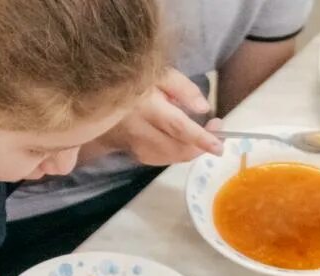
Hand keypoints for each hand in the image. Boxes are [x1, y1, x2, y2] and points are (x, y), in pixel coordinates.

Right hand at [102, 70, 223, 165]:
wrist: (99, 93)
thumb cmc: (135, 78)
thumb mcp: (160, 72)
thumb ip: (183, 88)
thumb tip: (203, 108)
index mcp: (147, 106)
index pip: (178, 127)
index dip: (200, 139)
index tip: (220, 145)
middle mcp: (139, 130)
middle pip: (175, 149)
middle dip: (199, 147)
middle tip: (216, 132)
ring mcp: (133, 144)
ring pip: (168, 158)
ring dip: (189, 152)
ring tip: (202, 137)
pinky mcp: (132, 152)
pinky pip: (159, 159)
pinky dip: (175, 154)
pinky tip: (182, 143)